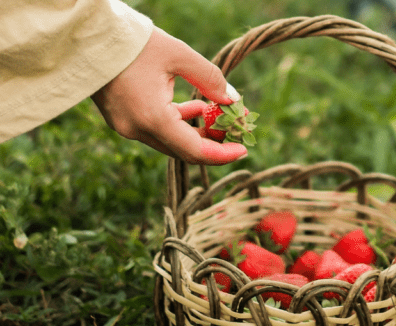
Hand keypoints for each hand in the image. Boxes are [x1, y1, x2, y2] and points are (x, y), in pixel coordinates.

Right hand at [91, 27, 246, 164]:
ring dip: (198, 131)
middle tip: (237, 129)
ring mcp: (126, 127)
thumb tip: (234, 101)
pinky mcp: (121, 120)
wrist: (86, 35)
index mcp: (151, 118)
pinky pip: (157, 131)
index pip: (194, 151)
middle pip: (184, 150)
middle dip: (214, 142)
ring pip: (171, 141)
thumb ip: (211, 80)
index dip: (222, 155)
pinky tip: (196, 107)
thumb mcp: (179, 55)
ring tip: (220, 113)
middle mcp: (137, 130)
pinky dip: (179, 123)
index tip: (244, 149)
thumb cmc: (134, 42)